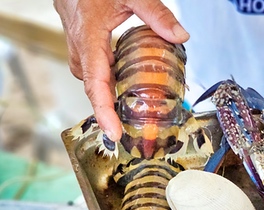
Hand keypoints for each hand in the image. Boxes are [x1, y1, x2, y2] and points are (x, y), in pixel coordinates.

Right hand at [54, 0, 188, 141]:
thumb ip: (157, 14)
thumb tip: (182, 36)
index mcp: (89, 31)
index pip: (95, 81)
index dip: (103, 110)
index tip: (113, 132)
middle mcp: (76, 35)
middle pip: (89, 80)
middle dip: (105, 104)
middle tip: (124, 126)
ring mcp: (73, 30)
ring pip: (85, 68)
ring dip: (103, 85)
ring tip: (124, 104)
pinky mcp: (76, 25)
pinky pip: (86, 55)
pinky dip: (102, 68)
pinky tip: (120, 71)